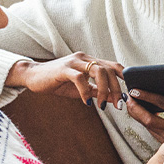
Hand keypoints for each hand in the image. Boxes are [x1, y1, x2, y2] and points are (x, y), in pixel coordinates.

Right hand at [9, 53, 124, 110]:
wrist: (33, 77)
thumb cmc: (58, 82)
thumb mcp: (81, 89)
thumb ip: (97, 91)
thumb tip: (114, 98)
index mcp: (90, 61)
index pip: (113, 65)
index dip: (124, 77)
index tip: (129, 92)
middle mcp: (84, 58)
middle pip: (109, 69)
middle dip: (116, 88)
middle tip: (117, 104)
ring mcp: (74, 62)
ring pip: (98, 71)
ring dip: (104, 90)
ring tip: (103, 105)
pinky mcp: (63, 69)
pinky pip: (80, 78)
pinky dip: (85, 92)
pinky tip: (86, 103)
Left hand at [126, 81, 163, 141]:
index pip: (162, 104)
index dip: (146, 96)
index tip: (134, 89)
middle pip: (149, 119)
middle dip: (135, 108)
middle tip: (127, 96)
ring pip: (147, 126)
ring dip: (135, 114)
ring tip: (129, 102)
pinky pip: (149, 130)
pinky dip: (141, 120)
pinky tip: (136, 111)